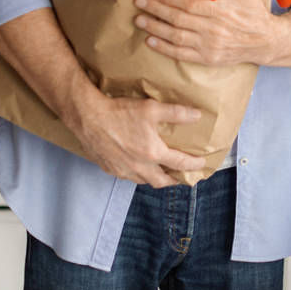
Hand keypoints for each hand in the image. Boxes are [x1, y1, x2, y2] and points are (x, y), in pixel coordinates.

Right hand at [71, 91, 205, 187]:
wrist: (88, 117)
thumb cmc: (120, 112)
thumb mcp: (152, 108)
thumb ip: (177, 113)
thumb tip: (197, 116)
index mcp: (152, 153)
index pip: (179, 164)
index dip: (193, 165)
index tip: (202, 164)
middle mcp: (139, 167)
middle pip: (162, 182)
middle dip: (175, 180)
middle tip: (183, 176)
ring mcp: (123, 170)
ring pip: (144, 181)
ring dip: (156, 178)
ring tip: (162, 171)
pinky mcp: (109, 169)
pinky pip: (128, 177)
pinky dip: (138, 174)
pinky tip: (138, 166)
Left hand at [133, 0, 276, 66]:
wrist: (267, 43)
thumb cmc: (256, 15)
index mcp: (221, 10)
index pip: (190, 4)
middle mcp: (213, 29)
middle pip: (178, 19)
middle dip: (155, 10)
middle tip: (138, 3)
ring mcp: (209, 46)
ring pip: (176, 37)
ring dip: (155, 28)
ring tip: (139, 20)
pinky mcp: (207, 58)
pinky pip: (181, 54)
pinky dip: (164, 48)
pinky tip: (150, 40)